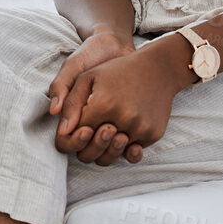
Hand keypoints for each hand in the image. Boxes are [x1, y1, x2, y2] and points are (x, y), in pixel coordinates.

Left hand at [54, 34, 195, 163]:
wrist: (158, 68)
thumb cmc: (118, 70)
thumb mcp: (88, 78)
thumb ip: (71, 104)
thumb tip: (63, 131)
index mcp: (102, 105)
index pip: (76, 135)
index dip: (73, 135)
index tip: (80, 127)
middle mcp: (122, 120)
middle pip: (93, 154)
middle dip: (87, 147)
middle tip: (91, 133)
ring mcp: (140, 128)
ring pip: (113, 155)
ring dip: (107, 148)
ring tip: (108, 131)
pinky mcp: (153, 134)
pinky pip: (133, 152)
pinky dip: (127, 146)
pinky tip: (125, 132)